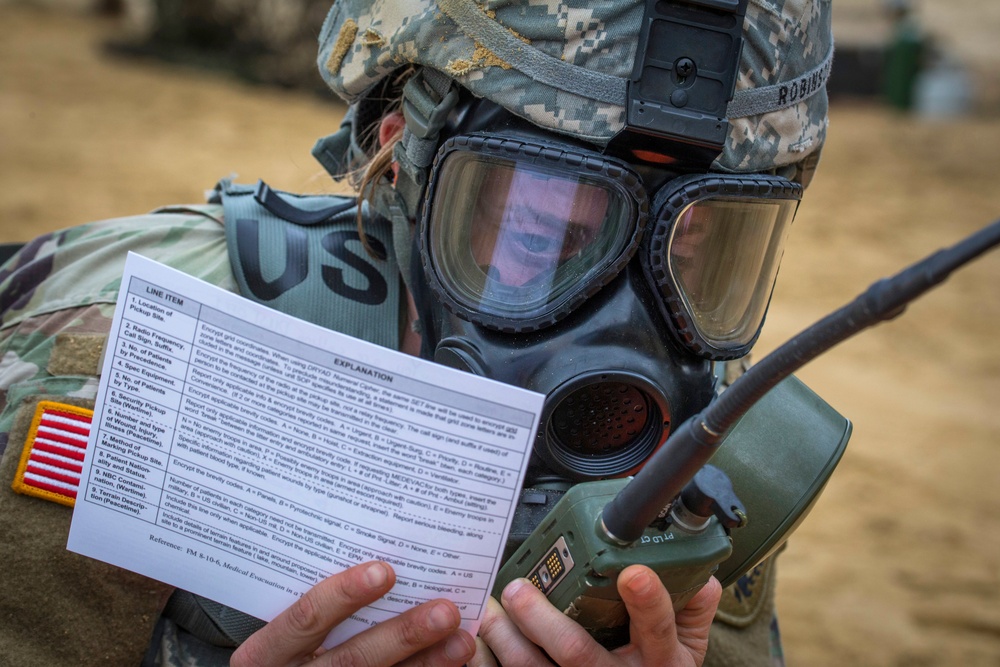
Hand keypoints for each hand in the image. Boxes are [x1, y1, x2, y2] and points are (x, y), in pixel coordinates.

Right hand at [232, 561, 475, 666]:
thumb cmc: (285, 647)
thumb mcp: (282, 628)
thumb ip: (315, 598)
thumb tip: (376, 548)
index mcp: (268, 652)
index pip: (306, 618)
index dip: (343, 595)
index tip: (385, 571)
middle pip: (352, 657)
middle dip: (402, 634)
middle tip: (444, 610)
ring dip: (426, 662)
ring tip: (461, 640)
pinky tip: (452, 662)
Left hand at [471, 565, 721, 666]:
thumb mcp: (689, 648)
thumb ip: (692, 608)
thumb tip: (699, 574)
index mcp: (661, 660)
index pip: (658, 629)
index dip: (646, 602)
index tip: (632, 572)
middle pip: (578, 654)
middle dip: (543, 620)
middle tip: (517, 588)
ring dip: (507, 641)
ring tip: (490, 610)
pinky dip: (494, 663)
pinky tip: (473, 644)